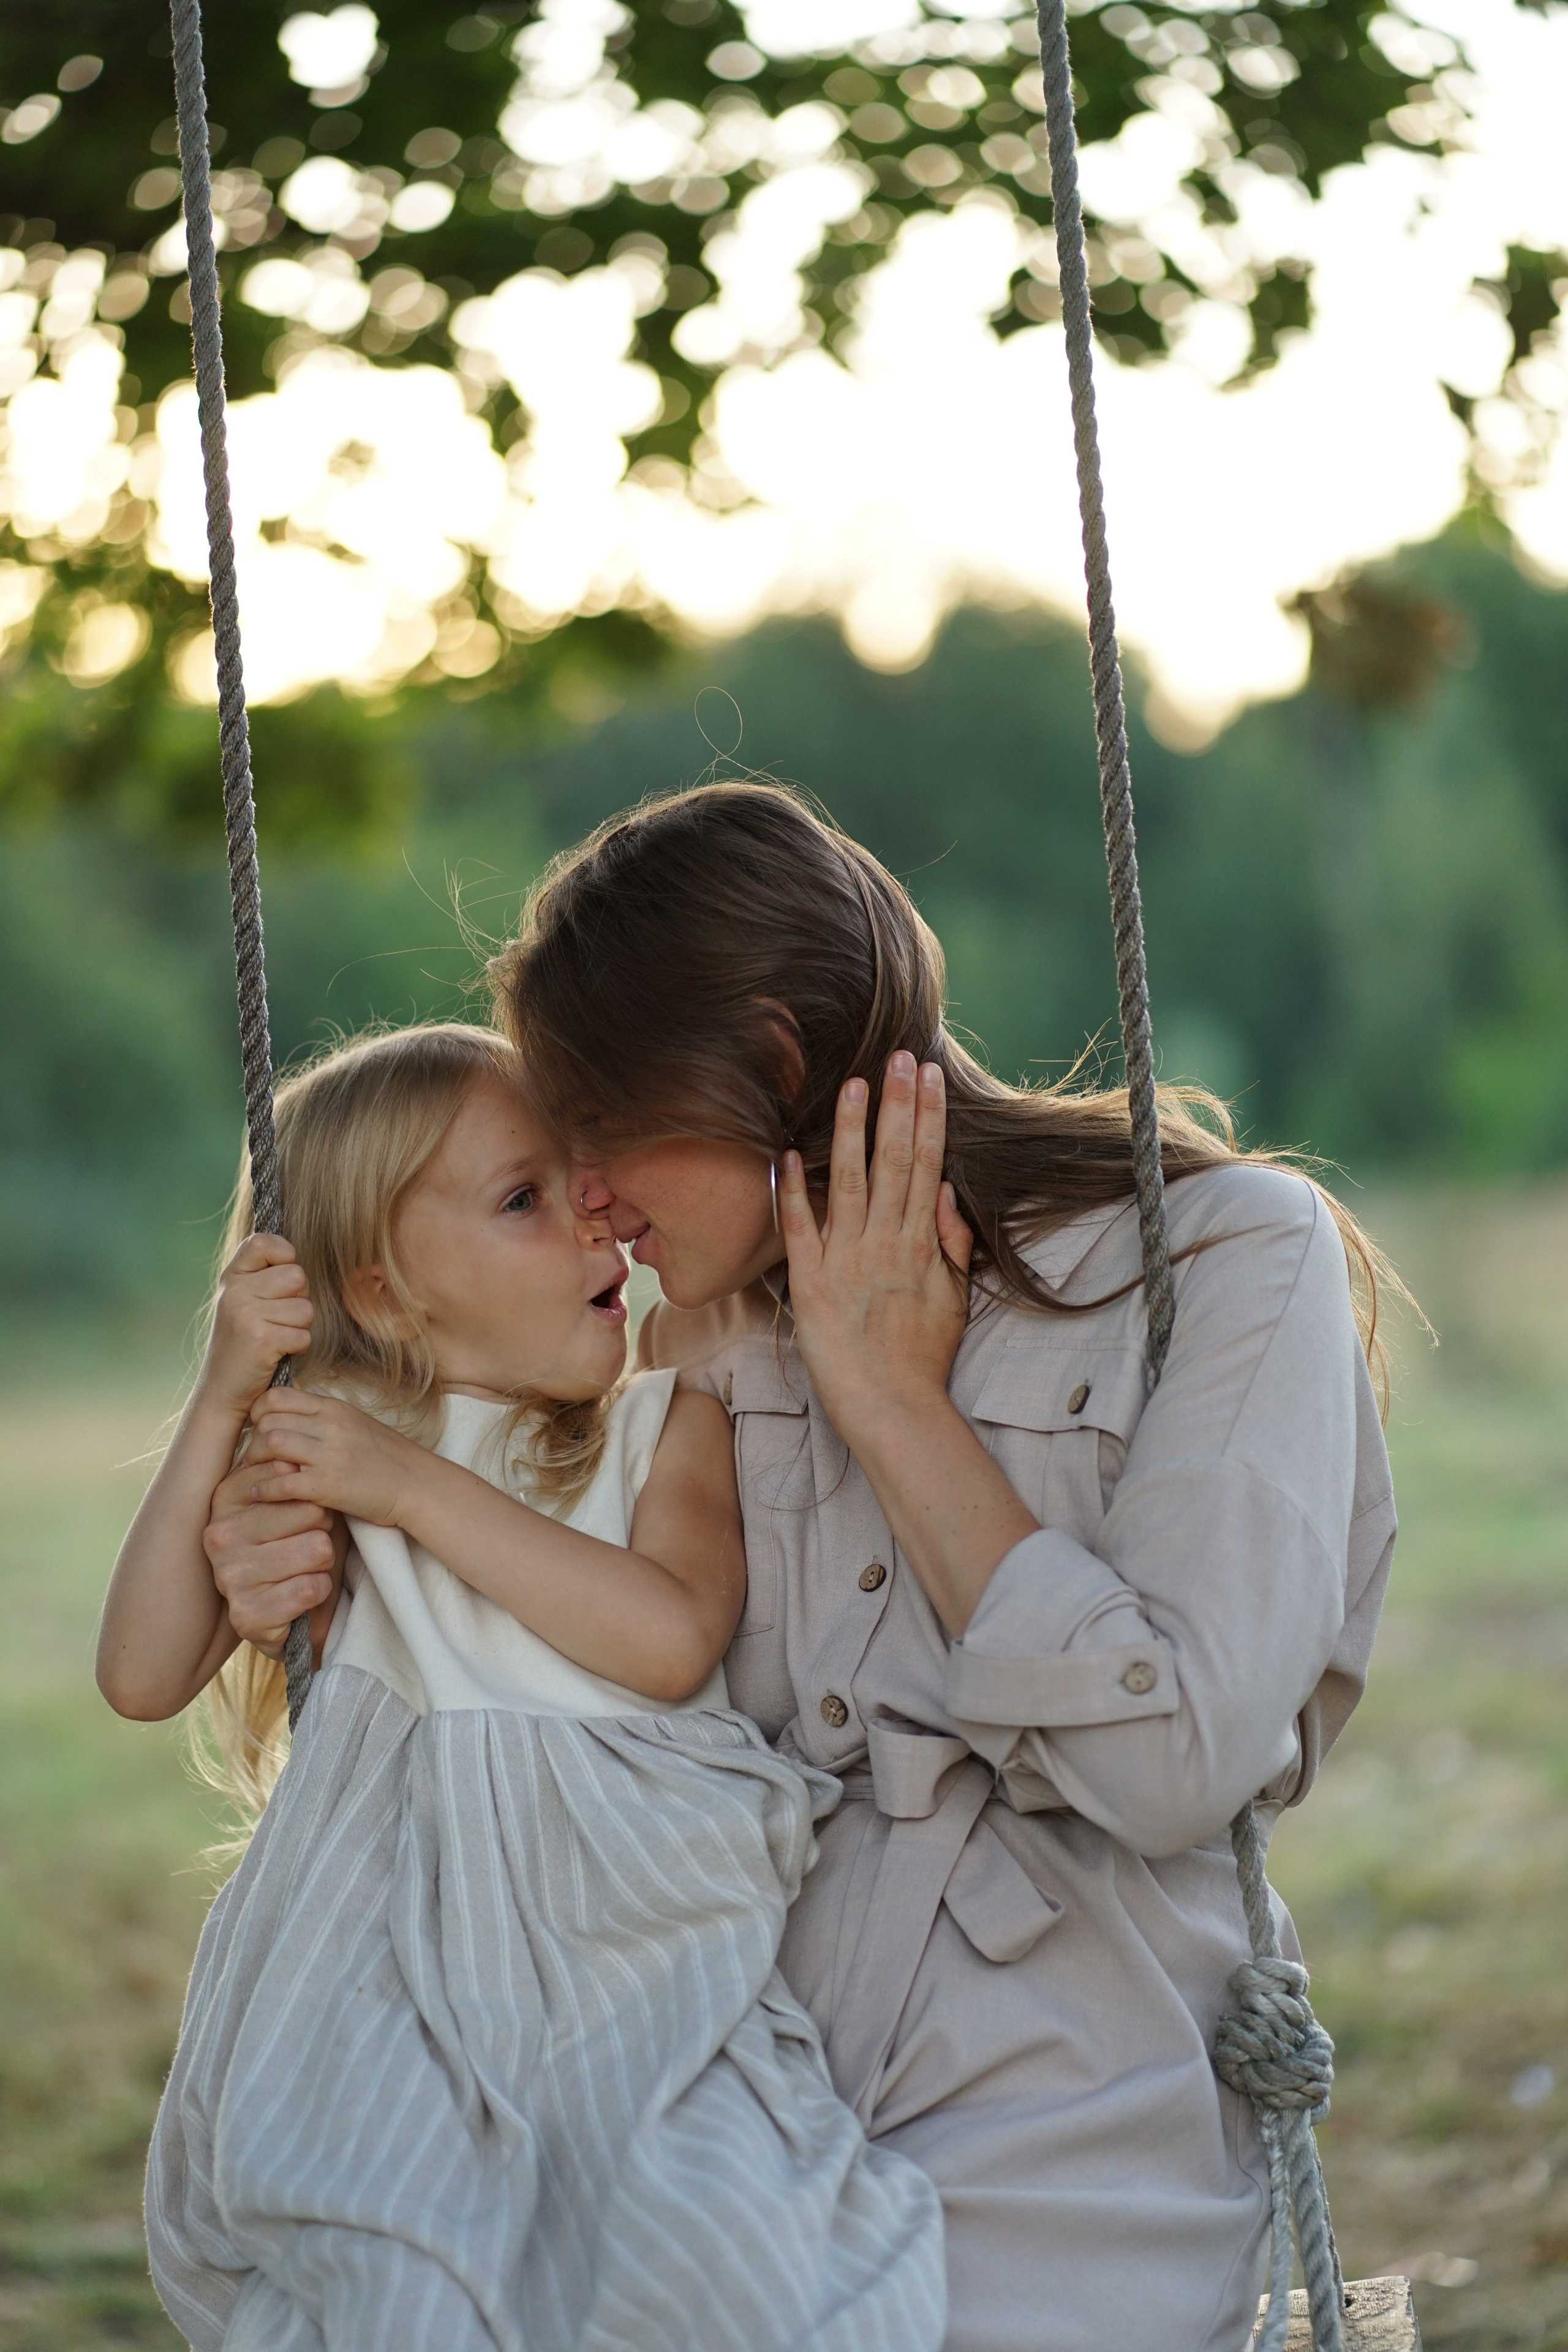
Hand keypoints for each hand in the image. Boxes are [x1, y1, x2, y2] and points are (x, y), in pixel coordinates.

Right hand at [199, 1234, 313, 1416]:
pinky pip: (304, 1335)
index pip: (265, 1242)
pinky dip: (296, 1347)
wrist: (222, 1389)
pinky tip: (275, 1353)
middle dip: (298, 1300)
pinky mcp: (261, 1340)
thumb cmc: (244, 1342)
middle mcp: (235, 1291)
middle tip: (277, 1319)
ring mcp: (246, 1314)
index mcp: (232, 1277)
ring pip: (305, 1308)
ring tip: (275, 1337)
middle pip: (297, 1276)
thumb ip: (263, 1275)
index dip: (284, 1257)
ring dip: (299, 1327)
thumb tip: (294, 1253)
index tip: (278, 1282)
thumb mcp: (243, 1300)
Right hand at [204, 1454, 345, 1656]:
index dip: (314, 1496)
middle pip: (312, 1511)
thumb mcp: (290, 1500)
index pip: (291, 1474)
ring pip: (317, 1549)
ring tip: (304, 1569)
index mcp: (225, 1499)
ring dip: (324, 1563)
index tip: (303, 1513)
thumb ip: (289, 1475)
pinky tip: (302, 1594)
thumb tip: (291, 1460)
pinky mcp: (246, 1615)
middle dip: (323, 1530)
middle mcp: (219, 1535)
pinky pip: (311, 1588)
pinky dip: (320, 1590)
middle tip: (307, 1546)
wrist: (282, 1611)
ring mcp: (228, 1576)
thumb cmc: (292, 1545)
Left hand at [246, 1389, 423, 1529]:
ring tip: (255, 1473)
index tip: (258, 1429)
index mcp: (335, 1408)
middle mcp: (331, 1425)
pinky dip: (265, 1489)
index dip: (258, 1412)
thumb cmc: (387, 1459)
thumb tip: (288, 1418)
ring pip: (272, 1443)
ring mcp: (331, 1455)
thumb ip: (323, 1419)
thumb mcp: (355, 1425)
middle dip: (253, 1437)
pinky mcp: (330, 1486)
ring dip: (256, 1460)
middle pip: (270, 1418)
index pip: (278, 1395)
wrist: (419, 1485)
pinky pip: (283, 1482)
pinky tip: (260, 1493)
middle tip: (253, 1455)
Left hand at [779, 1051, 972, 1444]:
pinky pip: (800, 1229)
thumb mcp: (955, 1297)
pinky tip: (788, 1151)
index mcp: (921, 1244)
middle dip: (898, 1106)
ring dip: (853, 1131)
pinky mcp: (811, 1284)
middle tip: (898, 1057)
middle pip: (894, 1162)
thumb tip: (948, 1190)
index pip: (927, 1165)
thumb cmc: (922, 1356)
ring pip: (851, 1182)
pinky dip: (794, 1191)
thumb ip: (954, 1242)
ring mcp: (847, 1260)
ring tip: (855, 1085)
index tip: (928, 1076)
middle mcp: (886, 1243)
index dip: (928, 1117)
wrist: (892, 1408)